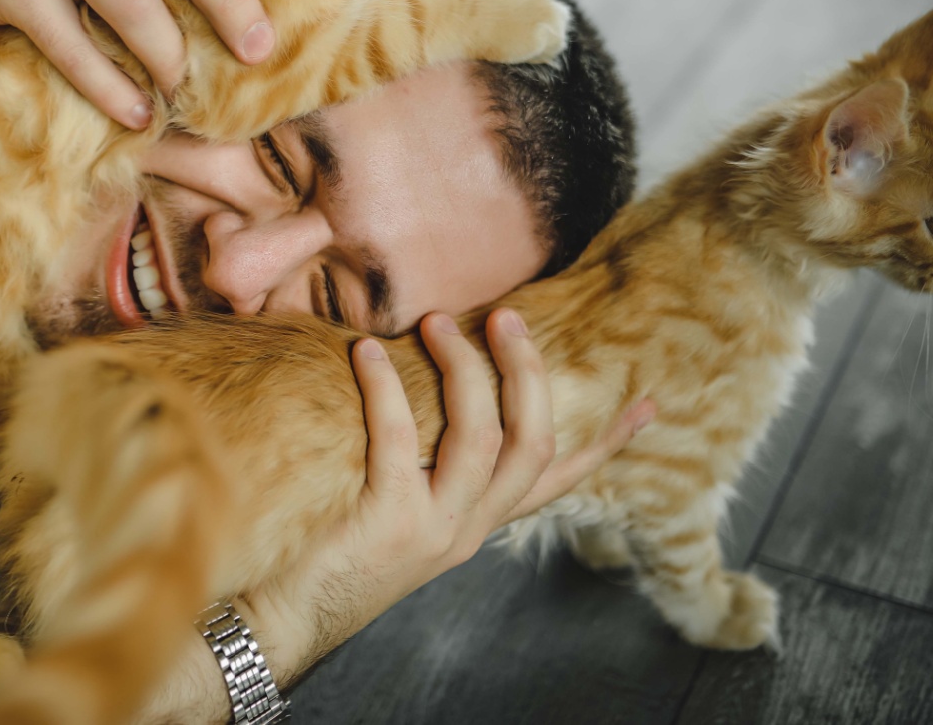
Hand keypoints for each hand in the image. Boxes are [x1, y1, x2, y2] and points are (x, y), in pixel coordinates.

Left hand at [242, 308, 653, 677]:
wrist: (284, 617)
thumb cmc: (330, 548)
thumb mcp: (399, 510)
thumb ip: (426, 462)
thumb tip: (422, 386)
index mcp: (477, 523)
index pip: (559, 481)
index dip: (607, 444)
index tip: (647, 404)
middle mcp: (469, 529)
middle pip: (534, 443)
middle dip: (528, 374)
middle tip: (507, 316)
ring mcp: (435, 529)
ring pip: (480, 437)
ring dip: (465, 370)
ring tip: (438, 321)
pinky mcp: (390, 523)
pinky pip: (399, 440)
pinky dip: (387, 388)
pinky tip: (369, 352)